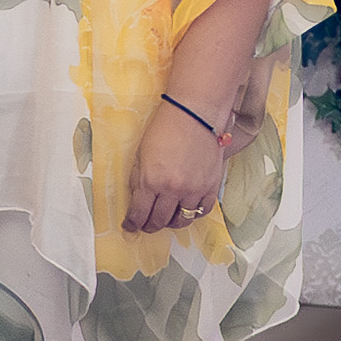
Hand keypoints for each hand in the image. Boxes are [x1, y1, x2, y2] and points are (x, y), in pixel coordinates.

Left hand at [123, 97, 228, 232]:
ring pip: (181, 221)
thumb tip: (136, 199)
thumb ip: (138, 179)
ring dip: (170, 223)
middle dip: (149, 226)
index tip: (129, 226)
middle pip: (159, 221)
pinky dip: (192, 215)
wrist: (194, 115)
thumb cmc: (165, 129)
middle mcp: (172, 189)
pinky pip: (201, 212)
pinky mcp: (210, 187)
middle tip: (145, 225)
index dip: (132, 223)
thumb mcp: (141, 154)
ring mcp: (193, 190)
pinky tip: (186, 211)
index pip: (138, 213)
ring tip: (165, 220)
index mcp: (150, 180)